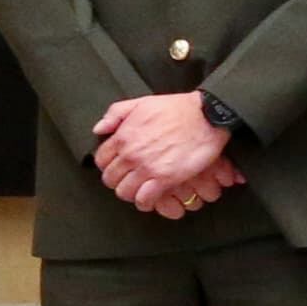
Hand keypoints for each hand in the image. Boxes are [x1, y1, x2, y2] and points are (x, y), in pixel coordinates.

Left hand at [92, 95, 234, 215]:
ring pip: (124, 192)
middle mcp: (131, 154)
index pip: (101, 160)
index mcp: (123, 136)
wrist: (207, 115)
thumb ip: (115, 114)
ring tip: (140, 191)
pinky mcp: (165, 179)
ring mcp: (147, 168)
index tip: (119, 167)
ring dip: (131, 193)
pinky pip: (144, 199)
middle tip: (130, 180)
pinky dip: (145, 202)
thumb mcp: (142, 103)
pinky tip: (151, 198)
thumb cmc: (178, 108)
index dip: (109, 165)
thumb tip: (99, 129)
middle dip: (119, 181)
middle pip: (110, 179)